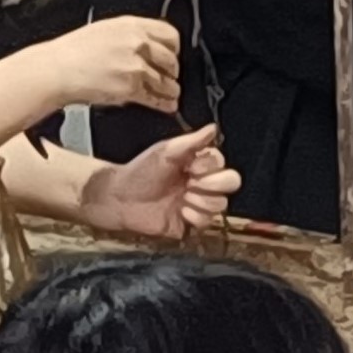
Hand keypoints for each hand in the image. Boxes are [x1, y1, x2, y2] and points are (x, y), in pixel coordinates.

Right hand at [21, 15, 183, 118]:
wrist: (56, 69)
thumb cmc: (72, 51)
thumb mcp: (105, 30)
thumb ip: (130, 35)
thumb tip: (148, 46)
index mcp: (130, 25)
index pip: (170, 34)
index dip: (174, 48)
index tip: (173, 55)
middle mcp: (136, 43)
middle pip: (171, 59)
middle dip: (173, 71)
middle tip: (171, 76)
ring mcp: (134, 66)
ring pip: (166, 81)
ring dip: (171, 90)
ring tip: (172, 94)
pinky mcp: (130, 88)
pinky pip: (155, 98)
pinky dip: (164, 104)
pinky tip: (166, 106)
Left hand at [70, 127, 238, 242]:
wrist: (121, 198)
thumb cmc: (141, 171)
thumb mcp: (165, 152)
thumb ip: (191, 142)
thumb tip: (213, 128)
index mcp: (198, 164)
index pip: (222, 163)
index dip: (210, 166)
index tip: (191, 167)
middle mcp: (202, 183)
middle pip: (231, 183)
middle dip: (214, 184)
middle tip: (191, 183)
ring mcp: (198, 204)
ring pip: (221, 204)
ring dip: (202, 201)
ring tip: (182, 197)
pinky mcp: (191, 224)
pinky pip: (208, 222)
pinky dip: (196, 217)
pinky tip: (181, 212)